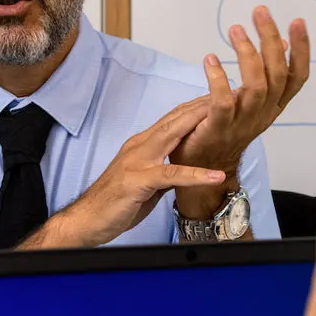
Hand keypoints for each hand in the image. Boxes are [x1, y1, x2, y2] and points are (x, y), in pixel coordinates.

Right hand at [20, 96, 226, 248]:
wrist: (86, 220)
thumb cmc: (114, 202)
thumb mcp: (146, 182)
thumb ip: (165, 170)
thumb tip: (186, 167)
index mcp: (142, 145)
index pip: (173, 119)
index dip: (196, 107)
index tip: (219, 97)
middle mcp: (139, 147)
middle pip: (175, 120)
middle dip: (202, 107)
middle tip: (229, 95)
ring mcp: (137, 162)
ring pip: (172, 137)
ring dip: (199, 126)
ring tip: (224, 120)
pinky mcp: (137, 182)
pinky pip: (170, 176)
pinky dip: (194, 174)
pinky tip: (215, 175)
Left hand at [171, 7, 309, 217]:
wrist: (203, 164)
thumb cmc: (224, 125)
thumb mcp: (250, 97)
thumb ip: (266, 72)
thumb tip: (282, 43)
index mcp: (274, 105)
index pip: (297, 76)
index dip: (302, 50)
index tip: (297, 21)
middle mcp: (264, 113)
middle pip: (277, 75)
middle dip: (271, 40)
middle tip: (259, 12)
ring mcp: (243, 123)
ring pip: (256, 87)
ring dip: (247, 54)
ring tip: (235, 30)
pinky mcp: (218, 129)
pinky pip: (223, 103)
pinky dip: (218, 79)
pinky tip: (210, 59)